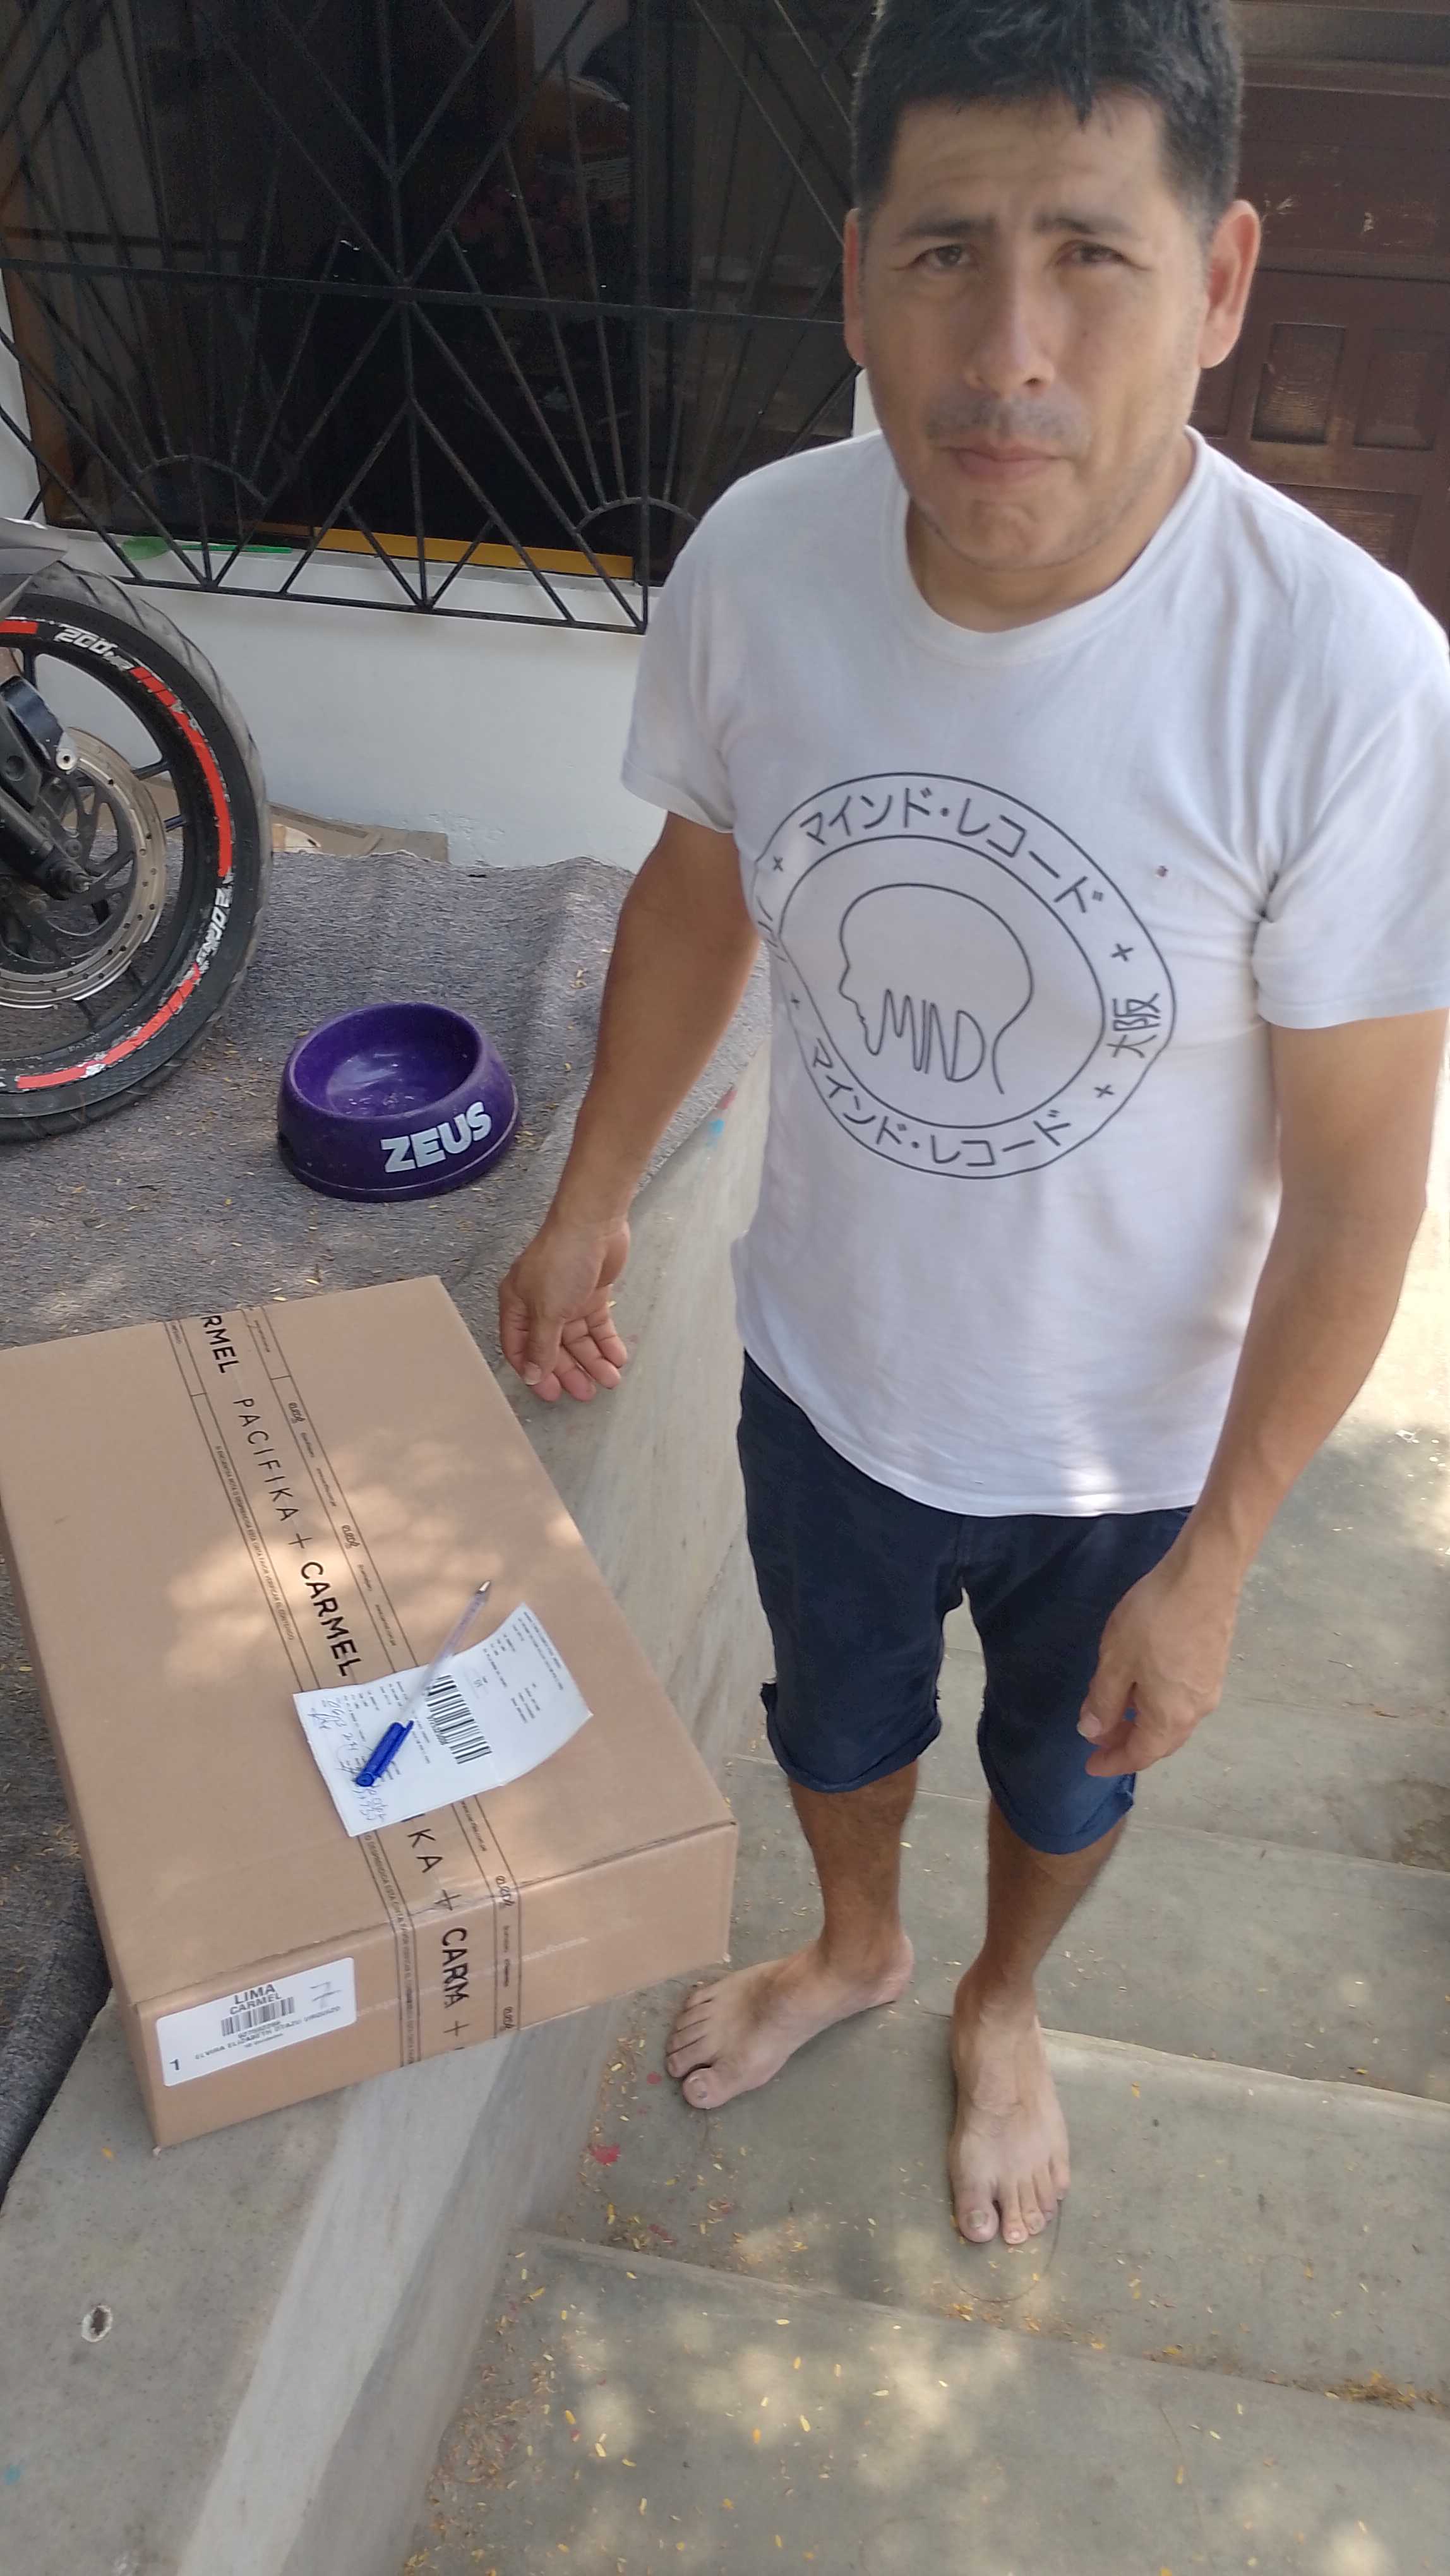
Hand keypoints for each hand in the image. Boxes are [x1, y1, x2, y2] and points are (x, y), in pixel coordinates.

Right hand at [498, 1214, 630, 1402]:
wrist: (593, 1223)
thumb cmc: (561, 1261)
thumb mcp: (547, 1310)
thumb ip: (541, 1346)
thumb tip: (532, 1376)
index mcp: (517, 1305)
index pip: (520, 1348)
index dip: (534, 1372)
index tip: (551, 1394)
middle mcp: (539, 1304)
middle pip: (552, 1347)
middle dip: (569, 1371)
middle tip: (586, 1394)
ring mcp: (566, 1298)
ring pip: (578, 1339)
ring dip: (593, 1360)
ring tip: (610, 1380)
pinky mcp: (590, 1293)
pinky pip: (597, 1325)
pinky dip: (607, 1341)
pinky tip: (617, 1357)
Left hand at [1077, 1539, 1240, 1777]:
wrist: (1205, 1576)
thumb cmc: (1154, 1620)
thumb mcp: (1116, 1661)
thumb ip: (1102, 1700)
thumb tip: (1092, 1732)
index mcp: (1170, 1717)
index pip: (1140, 1754)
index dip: (1112, 1762)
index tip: (1090, 1767)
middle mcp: (1196, 1711)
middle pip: (1159, 1742)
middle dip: (1126, 1743)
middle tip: (1097, 1738)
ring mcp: (1209, 1688)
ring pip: (1171, 1720)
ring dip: (1141, 1722)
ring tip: (1113, 1709)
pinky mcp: (1213, 1666)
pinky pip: (1180, 1701)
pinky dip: (1156, 1704)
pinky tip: (1140, 1684)